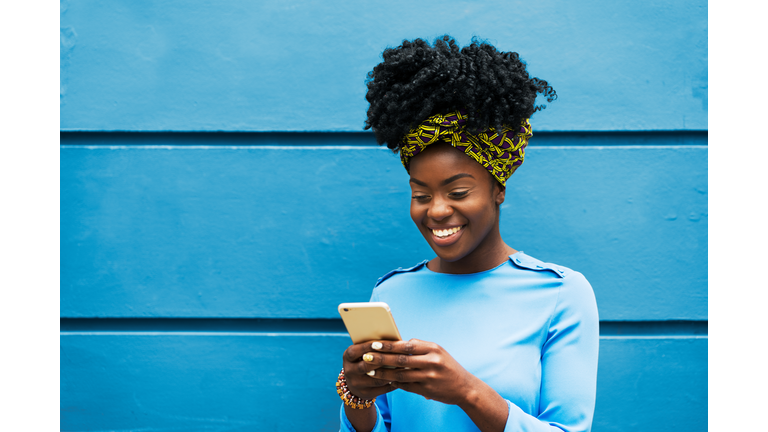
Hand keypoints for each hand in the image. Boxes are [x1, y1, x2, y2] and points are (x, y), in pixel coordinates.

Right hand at [342, 341, 397, 400]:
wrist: (355, 383)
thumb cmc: (363, 360)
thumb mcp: (361, 353)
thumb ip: (371, 347)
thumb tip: (390, 340)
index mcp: (347, 357)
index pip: (356, 351)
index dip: (368, 347)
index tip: (382, 343)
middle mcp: (349, 371)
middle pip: (366, 366)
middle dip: (381, 361)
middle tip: (396, 355)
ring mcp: (356, 384)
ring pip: (376, 379)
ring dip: (391, 373)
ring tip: (402, 367)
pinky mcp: (365, 394)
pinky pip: (382, 389)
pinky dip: (393, 383)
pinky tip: (401, 378)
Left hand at [359, 338, 476, 405]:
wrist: (465, 387)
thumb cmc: (447, 366)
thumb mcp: (438, 352)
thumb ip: (420, 347)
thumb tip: (399, 343)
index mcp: (433, 349)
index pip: (406, 345)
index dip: (389, 345)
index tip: (374, 344)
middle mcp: (432, 362)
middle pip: (401, 360)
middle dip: (381, 358)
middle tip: (366, 357)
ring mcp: (429, 377)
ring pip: (401, 375)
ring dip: (383, 373)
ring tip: (370, 371)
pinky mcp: (427, 390)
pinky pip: (406, 386)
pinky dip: (393, 383)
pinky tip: (383, 380)